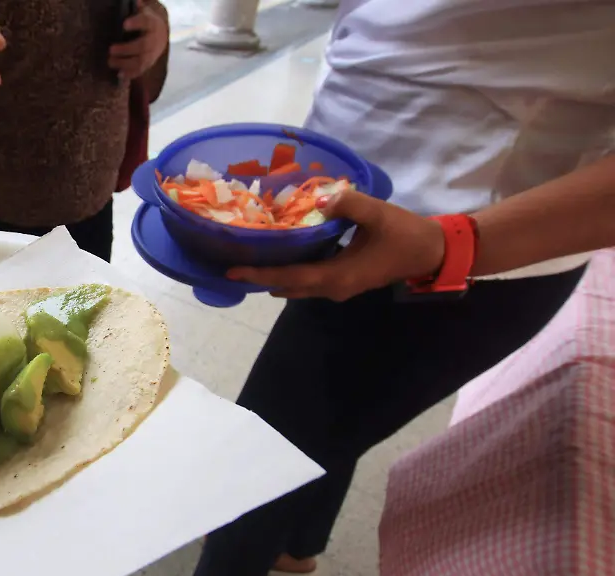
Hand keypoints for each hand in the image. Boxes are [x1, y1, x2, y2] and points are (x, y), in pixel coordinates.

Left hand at [109, 0, 168, 79]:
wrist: (161, 35)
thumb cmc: (146, 23)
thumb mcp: (144, 12)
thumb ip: (138, 8)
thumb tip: (135, 0)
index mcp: (152, 24)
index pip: (146, 22)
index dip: (136, 23)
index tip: (125, 24)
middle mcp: (154, 40)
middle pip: (142, 46)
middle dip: (126, 49)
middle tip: (111, 49)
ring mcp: (152, 54)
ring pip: (140, 61)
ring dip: (124, 63)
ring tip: (110, 61)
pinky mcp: (148, 64)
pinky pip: (140, 71)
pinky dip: (130, 74)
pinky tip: (119, 74)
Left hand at [226, 191, 445, 300]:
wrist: (432, 252)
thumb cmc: (406, 234)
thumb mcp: (379, 214)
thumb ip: (350, 204)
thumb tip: (321, 198)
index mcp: (337, 276)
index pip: (289, 278)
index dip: (260, 274)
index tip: (233, 271)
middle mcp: (333, 288)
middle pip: (287, 286)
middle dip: (260, 276)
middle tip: (233, 262)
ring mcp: (338, 287)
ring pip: (297, 286)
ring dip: (275, 275)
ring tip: (249, 258)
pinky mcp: (343, 281)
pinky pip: (309, 280)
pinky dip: (291, 271)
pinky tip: (281, 253)